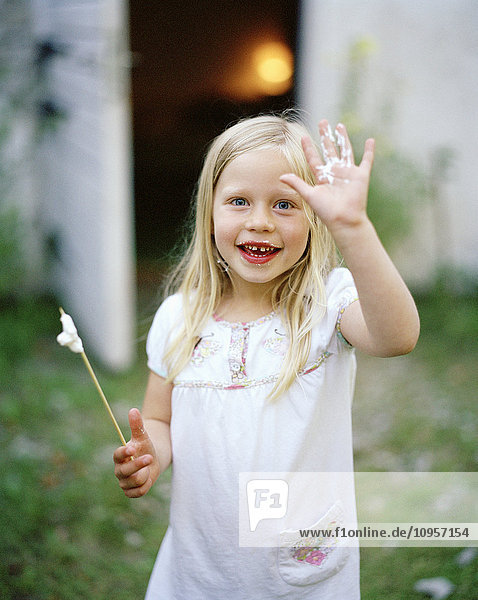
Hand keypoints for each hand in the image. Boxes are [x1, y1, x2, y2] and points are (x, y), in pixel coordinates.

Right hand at [113, 408, 159, 497]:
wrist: (152, 461)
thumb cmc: (145, 447)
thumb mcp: (143, 436)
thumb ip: (137, 425)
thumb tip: (133, 410)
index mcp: (119, 455)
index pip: (117, 455)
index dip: (124, 452)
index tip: (133, 449)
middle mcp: (119, 469)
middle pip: (125, 471)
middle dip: (139, 465)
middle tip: (150, 457)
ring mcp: (124, 481)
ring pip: (134, 482)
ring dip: (145, 475)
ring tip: (148, 469)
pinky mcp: (130, 491)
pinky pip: (138, 492)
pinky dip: (146, 485)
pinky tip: (147, 478)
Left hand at [280, 120, 374, 238]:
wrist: (344, 220)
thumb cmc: (326, 211)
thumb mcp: (309, 195)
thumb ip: (297, 184)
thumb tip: (280, 176)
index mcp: (322, 177)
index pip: (314, 159)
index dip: (309, 148)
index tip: (303, 137)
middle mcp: (334, 173)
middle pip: (329, 150)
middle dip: (326, 136)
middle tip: (323, 122)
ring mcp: (348, 173)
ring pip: (345, 151)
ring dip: (343, 139)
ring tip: (339, 126)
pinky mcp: (360, 175)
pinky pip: (366, 160)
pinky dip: (369, 151)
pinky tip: (370, 140)